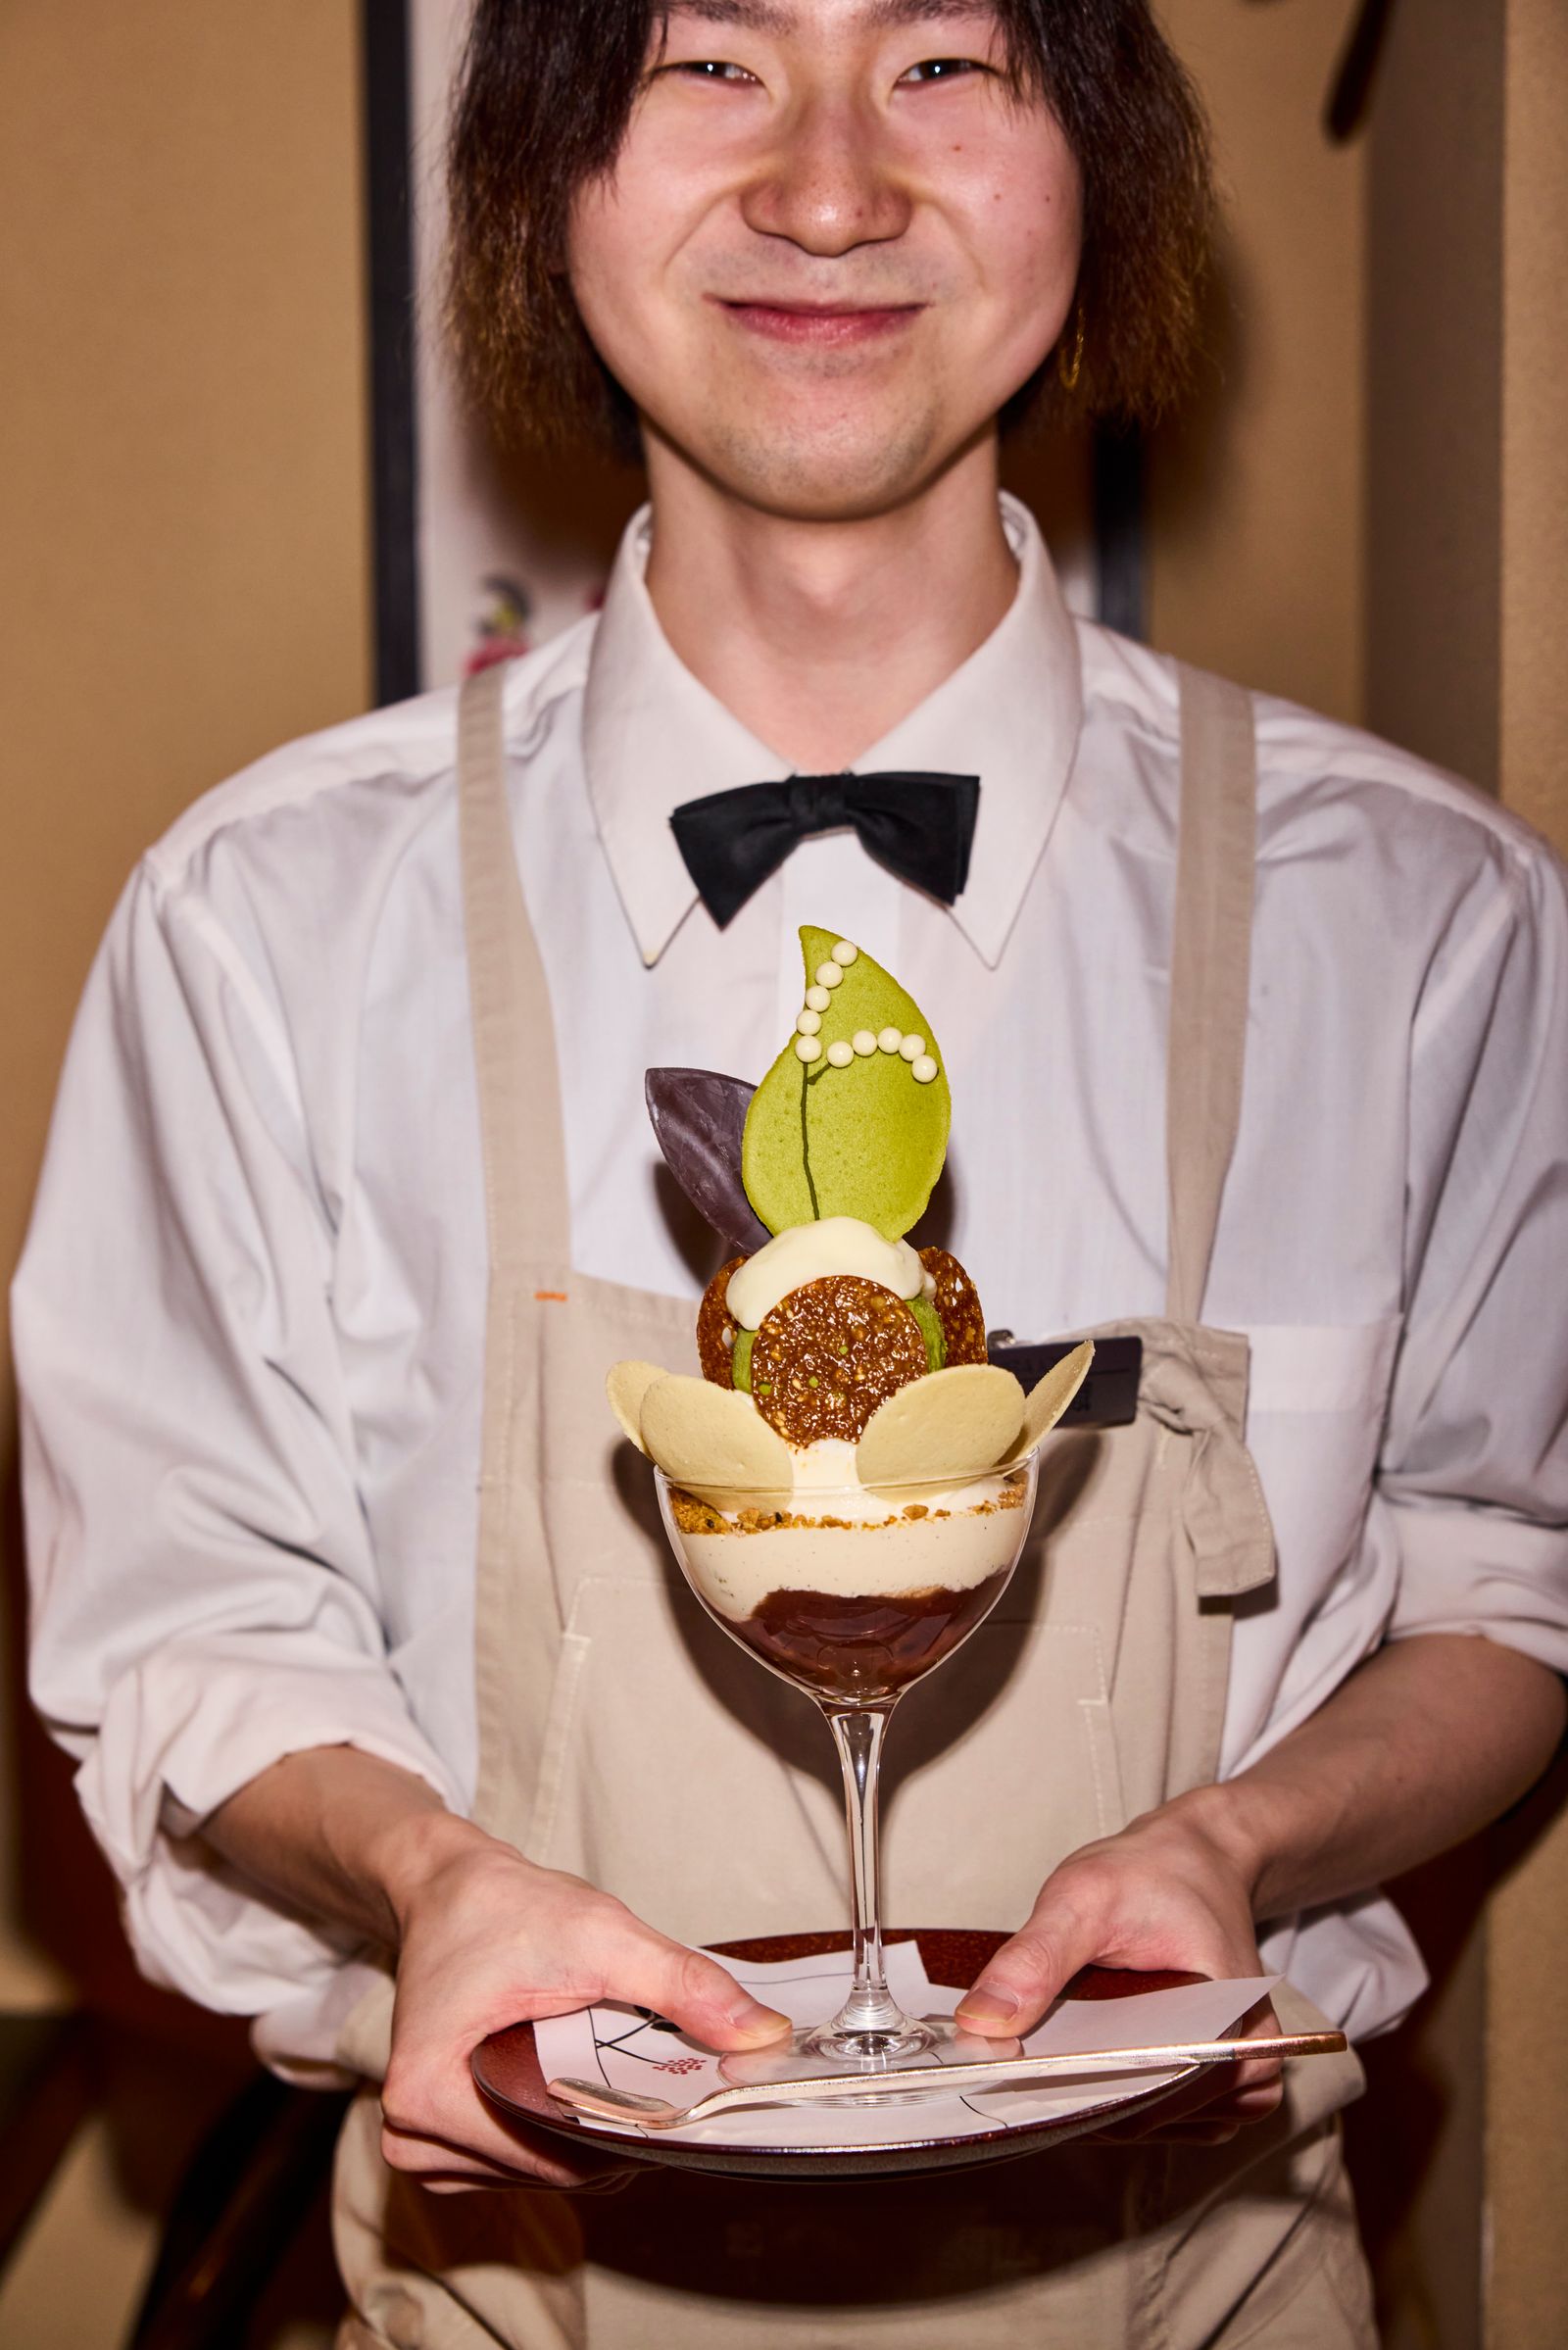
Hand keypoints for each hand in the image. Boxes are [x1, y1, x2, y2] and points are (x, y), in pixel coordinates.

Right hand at [375, 1818, 788, 2191]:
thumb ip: (683, 1986)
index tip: (685, 2093)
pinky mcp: (446, 2139)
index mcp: (428, 2098)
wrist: (450, 1887)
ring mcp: (426, 2146)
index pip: (558, 2157)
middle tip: (659, 2069)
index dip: (631, 2129)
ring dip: (587, 2126)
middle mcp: (415, 2138)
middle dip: (613, 2126)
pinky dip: (561, 2123)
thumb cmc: (507, 1907)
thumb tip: (763, 2036)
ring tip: (614, 2061)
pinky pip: (524, 2156)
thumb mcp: (601, 1934)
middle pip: (551, 2170)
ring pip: (542, 2170)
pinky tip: (583, 2075)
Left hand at [953, 1793, 1282, 2144]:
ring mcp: (1234, 2072)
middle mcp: (1248, 2057)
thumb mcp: (1084, 1896)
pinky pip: (1168, 2115)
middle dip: (1084, 2099)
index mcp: (1234, 2017)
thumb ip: (1035, 1959)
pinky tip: (1086, 2069)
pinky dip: (1122, 2100)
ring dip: (1103, 2104)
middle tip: (1022, 2068)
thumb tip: (982, 2025)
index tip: (1026, 2083)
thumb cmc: (1152, 1873)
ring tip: (1054, 2064)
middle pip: (1155, 2115)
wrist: (1192, 1858)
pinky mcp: (1213, 2074)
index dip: (1086, 2095)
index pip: (1159, 2092)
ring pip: (1160, 2125)